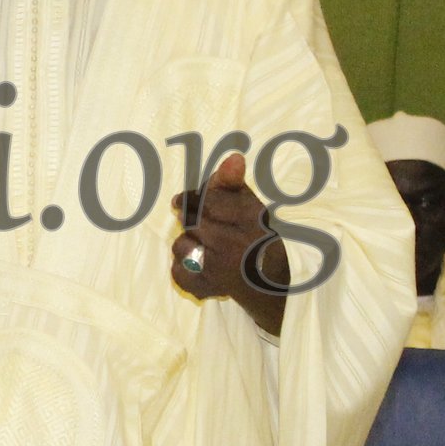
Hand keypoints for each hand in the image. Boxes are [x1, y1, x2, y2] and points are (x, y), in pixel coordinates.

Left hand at [169, 152, 288, 333]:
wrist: (267, 283)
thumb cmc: (252, 236)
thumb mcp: (249, 206)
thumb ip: (233, 182)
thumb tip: (234, 157)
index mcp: (250, 219)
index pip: (207, 202)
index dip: (190, 199)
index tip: (181, 201)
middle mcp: (235, 244)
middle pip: (191, 221)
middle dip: (190, 220)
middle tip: (201, 226)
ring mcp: (220, 269)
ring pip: (180, 245)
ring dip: (186, 244)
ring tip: (204, 248)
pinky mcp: (207, 288)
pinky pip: (177, 271)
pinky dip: (183, 269)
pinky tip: (200, 267)